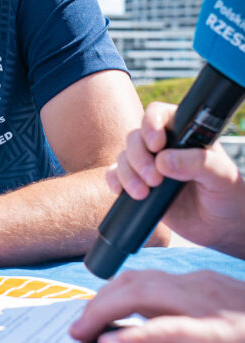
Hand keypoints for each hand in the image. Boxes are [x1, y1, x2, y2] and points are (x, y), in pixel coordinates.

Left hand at [70, 267, 244, 342]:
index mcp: (195, 284)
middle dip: (97, 303)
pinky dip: (134, 335)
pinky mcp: (216, 332)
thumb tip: (138, 335)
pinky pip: (167, 328)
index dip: (107, 295)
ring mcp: (205, 306)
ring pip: (141, 295)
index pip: (139, 279)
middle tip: (76, 328)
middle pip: (132, 282)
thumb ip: (182, 323)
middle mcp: (195, 286)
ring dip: (103, 313)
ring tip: (81, 333)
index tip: (88, 314)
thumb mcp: (214, 323)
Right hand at [107, 101, 244, 257]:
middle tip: (154, 178)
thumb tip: (163, 161)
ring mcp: (149, 165)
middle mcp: (164, 146)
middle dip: (140, 157)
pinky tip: (125, 192)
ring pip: (124, 156)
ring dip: (128, 173)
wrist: (219, 228)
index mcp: (185, 134)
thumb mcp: (222, 176)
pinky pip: (115, 175)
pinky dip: (115, 181)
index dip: (151, 124)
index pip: (159, 115)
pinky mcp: (138, 184)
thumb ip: (198, 164)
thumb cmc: (227, 196)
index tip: (156, 144)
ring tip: (144, 193)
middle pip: (136, 137)